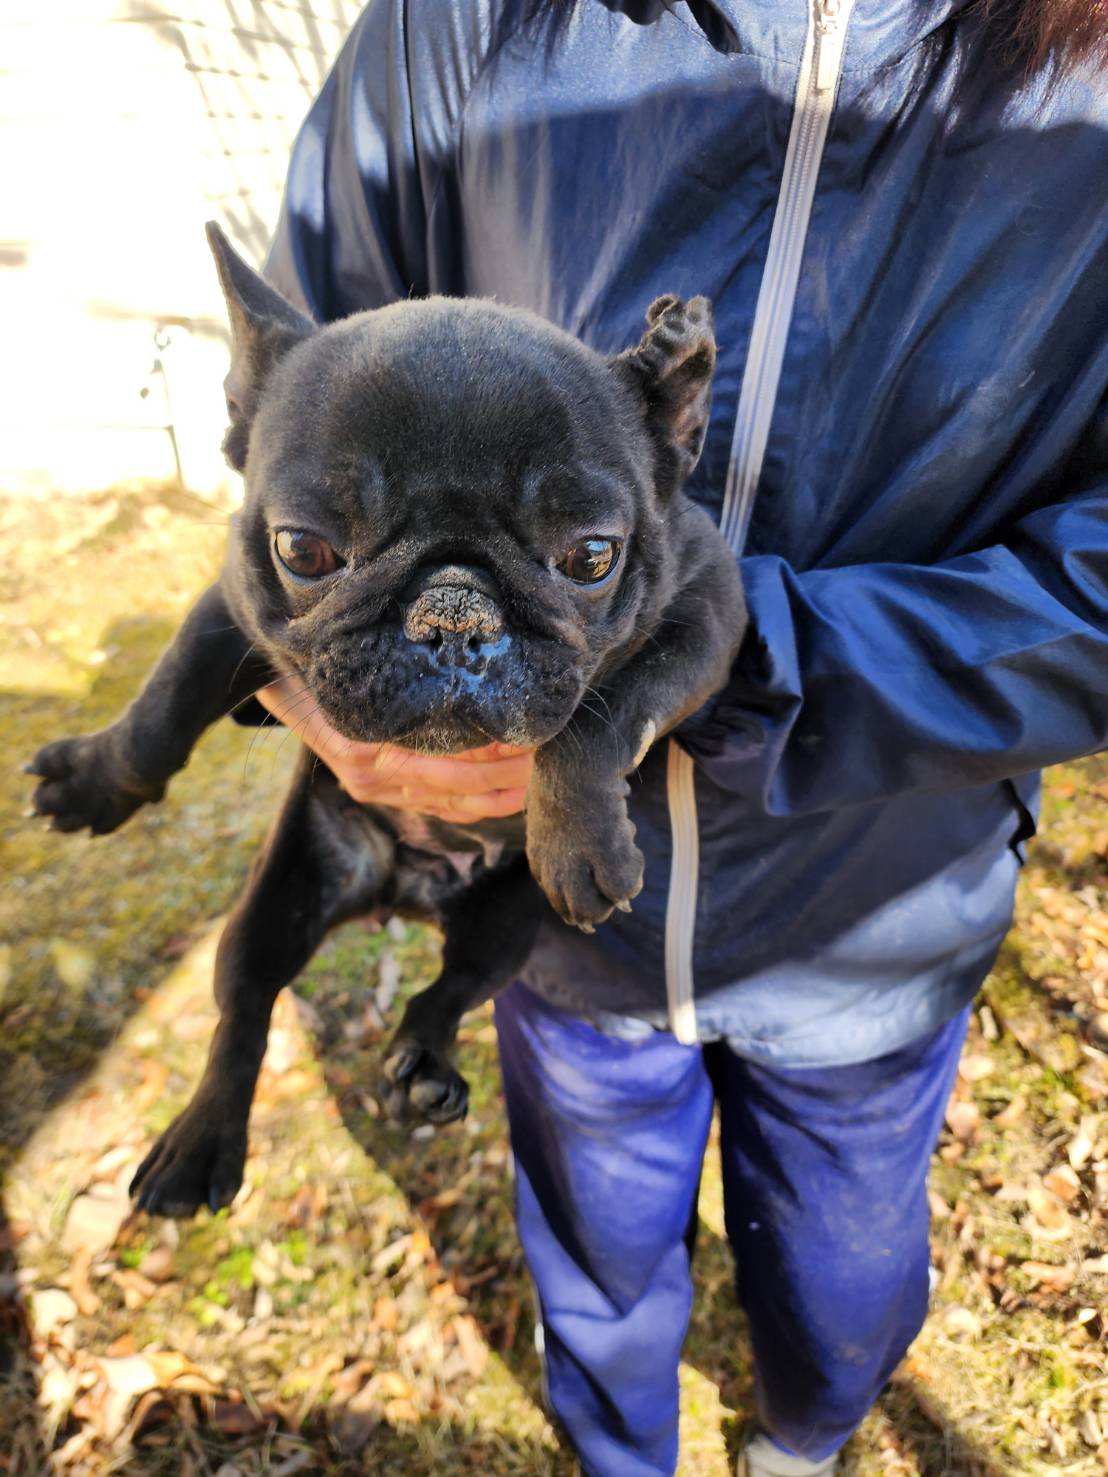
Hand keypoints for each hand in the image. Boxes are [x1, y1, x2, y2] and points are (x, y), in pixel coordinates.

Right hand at [254, 676, 532, 821]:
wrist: (276, 686)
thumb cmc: (317, 664)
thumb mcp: (341, 660)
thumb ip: (384, 664)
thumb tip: (445, 639)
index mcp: (362, 746)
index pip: (434, 760)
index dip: (481, 755)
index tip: (522, 735)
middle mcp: (368, 775)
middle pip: (447, 785)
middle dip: (499, 775)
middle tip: (541, 757)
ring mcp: (374, 790)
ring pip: (445, 802)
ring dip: (494, 795)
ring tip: (537, 779)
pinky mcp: (380, 795)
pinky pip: (433, 807)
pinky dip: (473, 805)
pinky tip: (509, 795)